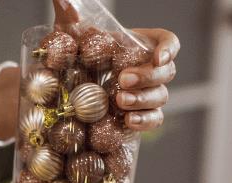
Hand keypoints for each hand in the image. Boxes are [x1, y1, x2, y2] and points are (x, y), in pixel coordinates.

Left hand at [50, 1, 178, 131]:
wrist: (73, 86)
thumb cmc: (80, 55)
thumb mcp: (74, 36)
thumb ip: (71, 19)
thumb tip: (62, 2)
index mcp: (145, 44)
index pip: (169, 42)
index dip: (169, 49)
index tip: (158, 57)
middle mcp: (152, 68)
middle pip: (166, 72)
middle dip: (147, 77)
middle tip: (123, 80)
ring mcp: (149, 93)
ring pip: (161, 97)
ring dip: (143, 100)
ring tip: (120, 102)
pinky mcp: (142, 114)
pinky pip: (154, 119)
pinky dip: (145, 121)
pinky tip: (128, 121)